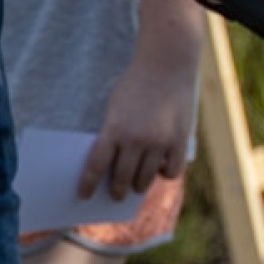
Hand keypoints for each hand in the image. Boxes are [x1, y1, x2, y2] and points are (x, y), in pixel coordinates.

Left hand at [77, 50, 197, 199]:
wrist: (166, 68)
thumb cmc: (135, 86)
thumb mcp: (115, 109)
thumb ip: (113, 135)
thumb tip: (114, 165)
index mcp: (115, 129)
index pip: (96, 166)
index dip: (88, 184)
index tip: (84, 195)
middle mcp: (137, 139)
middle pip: (123, 177)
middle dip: (117, 190)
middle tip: (115, 195)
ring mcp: (160, 142)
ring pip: (146, 178)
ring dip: (139, 185)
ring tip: (137, 186)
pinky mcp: (179, 141)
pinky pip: (171, 171)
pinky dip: (164, 173)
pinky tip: (161, 170)